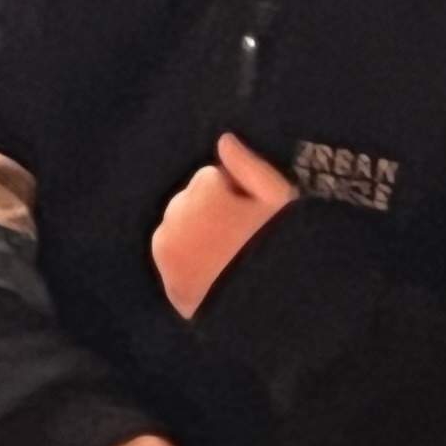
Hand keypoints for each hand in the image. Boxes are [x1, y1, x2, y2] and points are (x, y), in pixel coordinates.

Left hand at [151, 133, 295, 317]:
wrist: (268, 306)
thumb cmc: (277, 246)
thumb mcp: (278, 198)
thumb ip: (249, 165)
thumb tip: (223, 139)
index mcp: (202, 192)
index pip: (211, 178)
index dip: (235, 195)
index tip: (250, 216)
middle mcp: (176, 216)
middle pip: (191, 202)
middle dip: (211, 213)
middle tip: (241, 238)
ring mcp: (167, 250)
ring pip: (179, 230)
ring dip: (197, 236)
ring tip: (229, 259)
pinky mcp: (167, 281)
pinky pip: (177, 261)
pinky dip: (190, 265)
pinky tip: (214, 275)